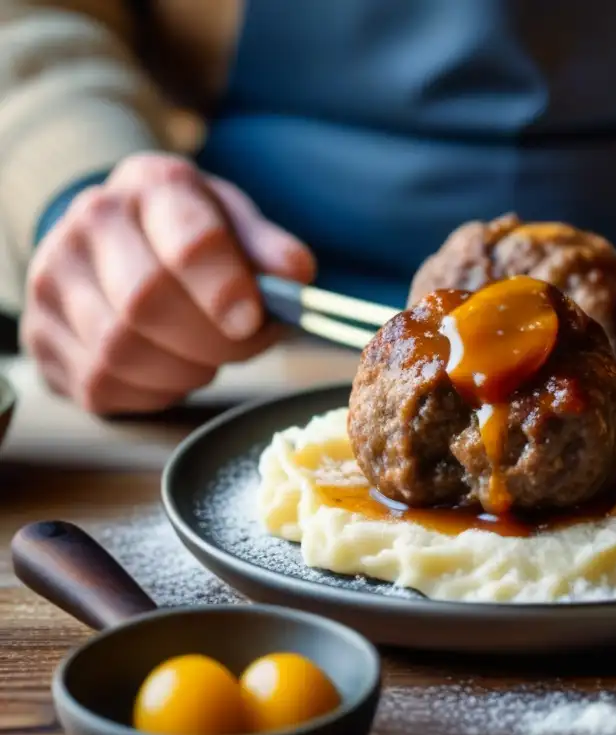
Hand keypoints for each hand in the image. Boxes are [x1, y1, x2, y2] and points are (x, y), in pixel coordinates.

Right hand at [21, 152, 315, 414]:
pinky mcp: (41, 334)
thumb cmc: (188, 235)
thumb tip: (296, 276)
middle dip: (211, 341)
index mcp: (152, 186)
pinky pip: (103, 383)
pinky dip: (153, 390)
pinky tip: (172, 369)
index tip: (251, 321)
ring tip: (207, 355)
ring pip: (121, 351)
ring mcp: (54, 278)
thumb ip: (269, 250)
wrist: (115, 238)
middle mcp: (91, 223)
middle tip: (242, 344)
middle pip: (148, 303)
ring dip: (184, 369)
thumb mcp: (236, 225)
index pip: (189, 241)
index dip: (225, 289)